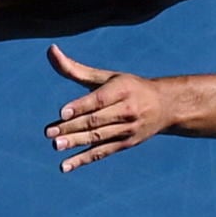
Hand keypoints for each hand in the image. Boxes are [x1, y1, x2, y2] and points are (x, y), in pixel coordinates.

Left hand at [43, 47, 169, 169]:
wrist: (165, 106)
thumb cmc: (128, 87)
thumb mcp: (107, 76)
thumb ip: (76, 69)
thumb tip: (50, 50)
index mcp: (122, 89)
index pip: (99, 99)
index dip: (80, 106)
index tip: (61, 113)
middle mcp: (127, 110)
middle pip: (96, 120)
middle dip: (72, 127)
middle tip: (49, 133)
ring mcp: (127, 129)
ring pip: (98, 137)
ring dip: (76, 142)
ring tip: (56, 145)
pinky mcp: (125, 144)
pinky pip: (102, 153)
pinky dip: (83, 160)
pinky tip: (65, 166)